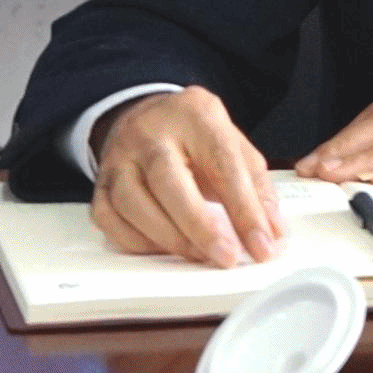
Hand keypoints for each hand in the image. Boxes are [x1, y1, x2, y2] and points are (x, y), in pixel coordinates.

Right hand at [90, 87, 284, 267]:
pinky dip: (138, 243)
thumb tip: (272, 231)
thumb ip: (255, 184)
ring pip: (134, 203)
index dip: (244, 208)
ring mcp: (119, 157)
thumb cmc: (194, 135)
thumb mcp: (231, 142)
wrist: (146, 116)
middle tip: (227, 258)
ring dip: (171, 240)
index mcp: (195, 114)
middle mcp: (151, 132)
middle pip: (169, 180)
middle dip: (200, 226)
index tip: (263, 244)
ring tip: (201, 257)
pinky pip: (110, 221)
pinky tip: (164, 249)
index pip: (222, 162)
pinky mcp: (101, 183)